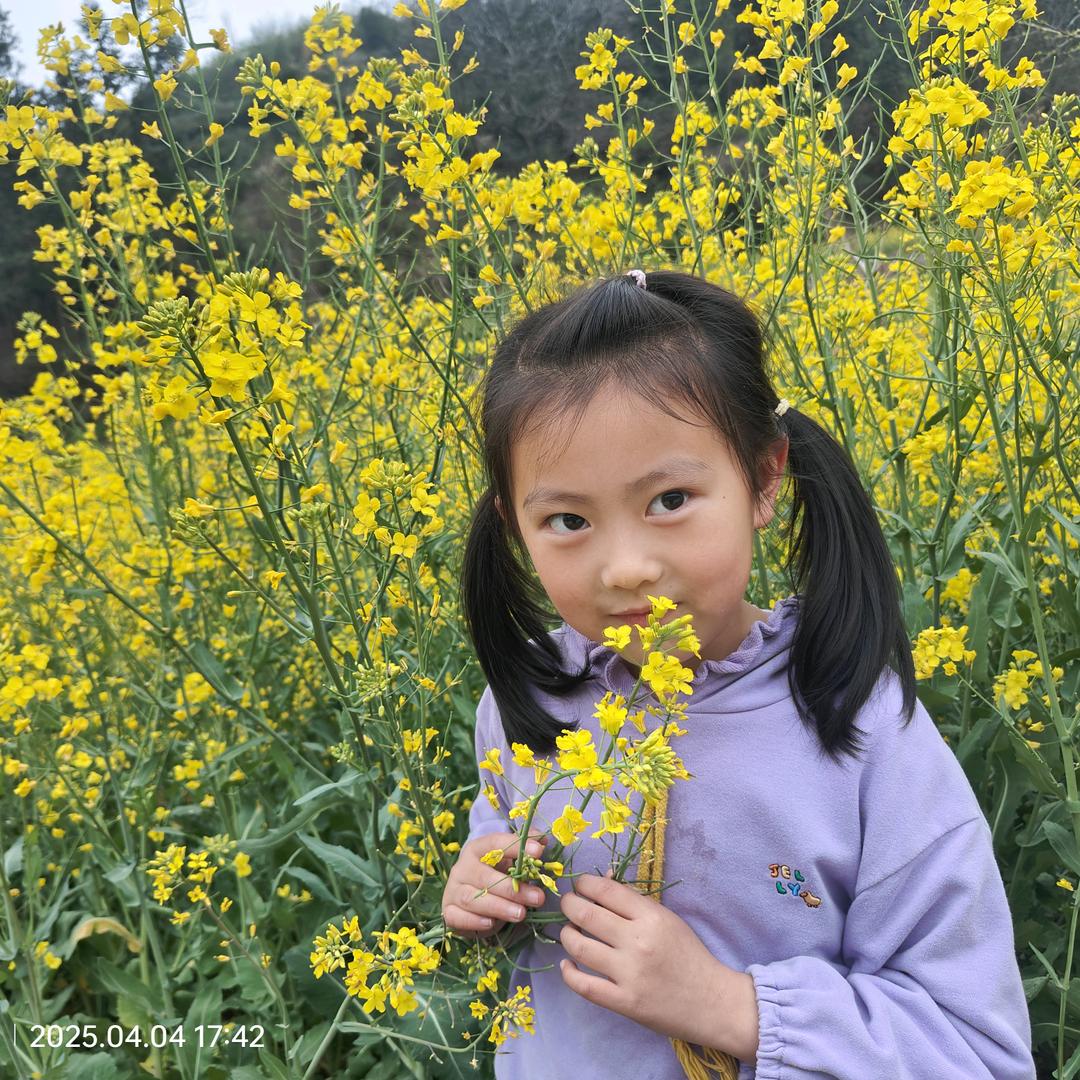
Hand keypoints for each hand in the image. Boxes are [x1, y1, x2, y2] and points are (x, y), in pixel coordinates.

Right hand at [441, 830, 549, 939]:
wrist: (470, 900)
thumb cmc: (494, 876)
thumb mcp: (509, 862)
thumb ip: (524, 850)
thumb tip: (543, 840)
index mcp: (477, 849)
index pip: (495, 843)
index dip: (516, 846)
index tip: (539, 852)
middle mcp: (462, 867)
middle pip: (485, 876)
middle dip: (513, 888)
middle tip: (538, 898)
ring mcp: (453, 890)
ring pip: (472, 898)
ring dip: (499, 907)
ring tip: (521, 914)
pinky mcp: (448, 911)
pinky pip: (457, 917)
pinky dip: (474, 921)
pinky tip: (491, 923)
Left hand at [558, 871, 758, 1060]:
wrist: (712, 1002)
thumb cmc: (689, 955)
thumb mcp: (668, 919)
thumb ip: (634, 901)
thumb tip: (601, 880)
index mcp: (651, 917)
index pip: (606, 890)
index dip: (584, 884)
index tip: (579, 886)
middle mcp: (637, 942)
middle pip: (586, 914)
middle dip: (568, 904)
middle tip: (568, 904)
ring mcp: (629, 974)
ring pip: (578, 946)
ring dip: (566, 935)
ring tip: (570, 932)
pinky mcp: (624, 1002)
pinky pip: (583, 985)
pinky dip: (568, 972)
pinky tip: (568, 964)